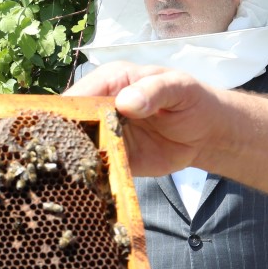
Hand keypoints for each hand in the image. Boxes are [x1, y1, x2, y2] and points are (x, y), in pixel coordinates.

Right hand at [63, 61, 222, 177]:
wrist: (207, 134)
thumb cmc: (192, 101)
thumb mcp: (179, 88)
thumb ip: (154, 91)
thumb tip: (126, 102)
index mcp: (111, 82)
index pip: (79, 95)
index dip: (68, 112)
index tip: (63, 131)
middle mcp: (100, 107)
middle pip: (70, 123)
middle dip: (63, 140)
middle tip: (61, 159)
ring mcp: (104, 134)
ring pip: (77, 148)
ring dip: (73, 162)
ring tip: (67, 176)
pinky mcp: (112, 159)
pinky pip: (95, 168)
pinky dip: (89, 177)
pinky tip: (85, 186)